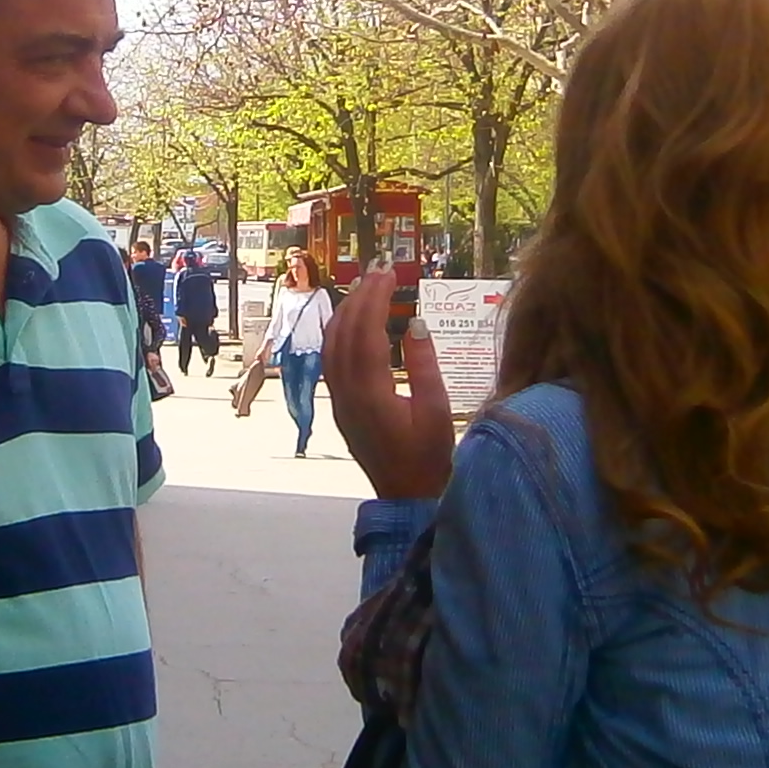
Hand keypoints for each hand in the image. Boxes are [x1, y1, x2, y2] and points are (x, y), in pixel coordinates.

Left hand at [320, 276, 455, 500]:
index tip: (388, 273)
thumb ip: (424, 364)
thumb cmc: (428, 458)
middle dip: (359, 298)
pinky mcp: (340, 406)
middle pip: (344, 334)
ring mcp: (339, 401)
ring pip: (332, 346)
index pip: (366, 334)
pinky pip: (332, 360)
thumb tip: (414, 323)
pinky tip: (352, 321)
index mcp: (372, 394)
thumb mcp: (437, 410)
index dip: (374, 300)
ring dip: (346, 312)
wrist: (406, 496)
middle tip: (379, 271)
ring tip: (365, 288)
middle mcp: (347, 394)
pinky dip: (340, 333)